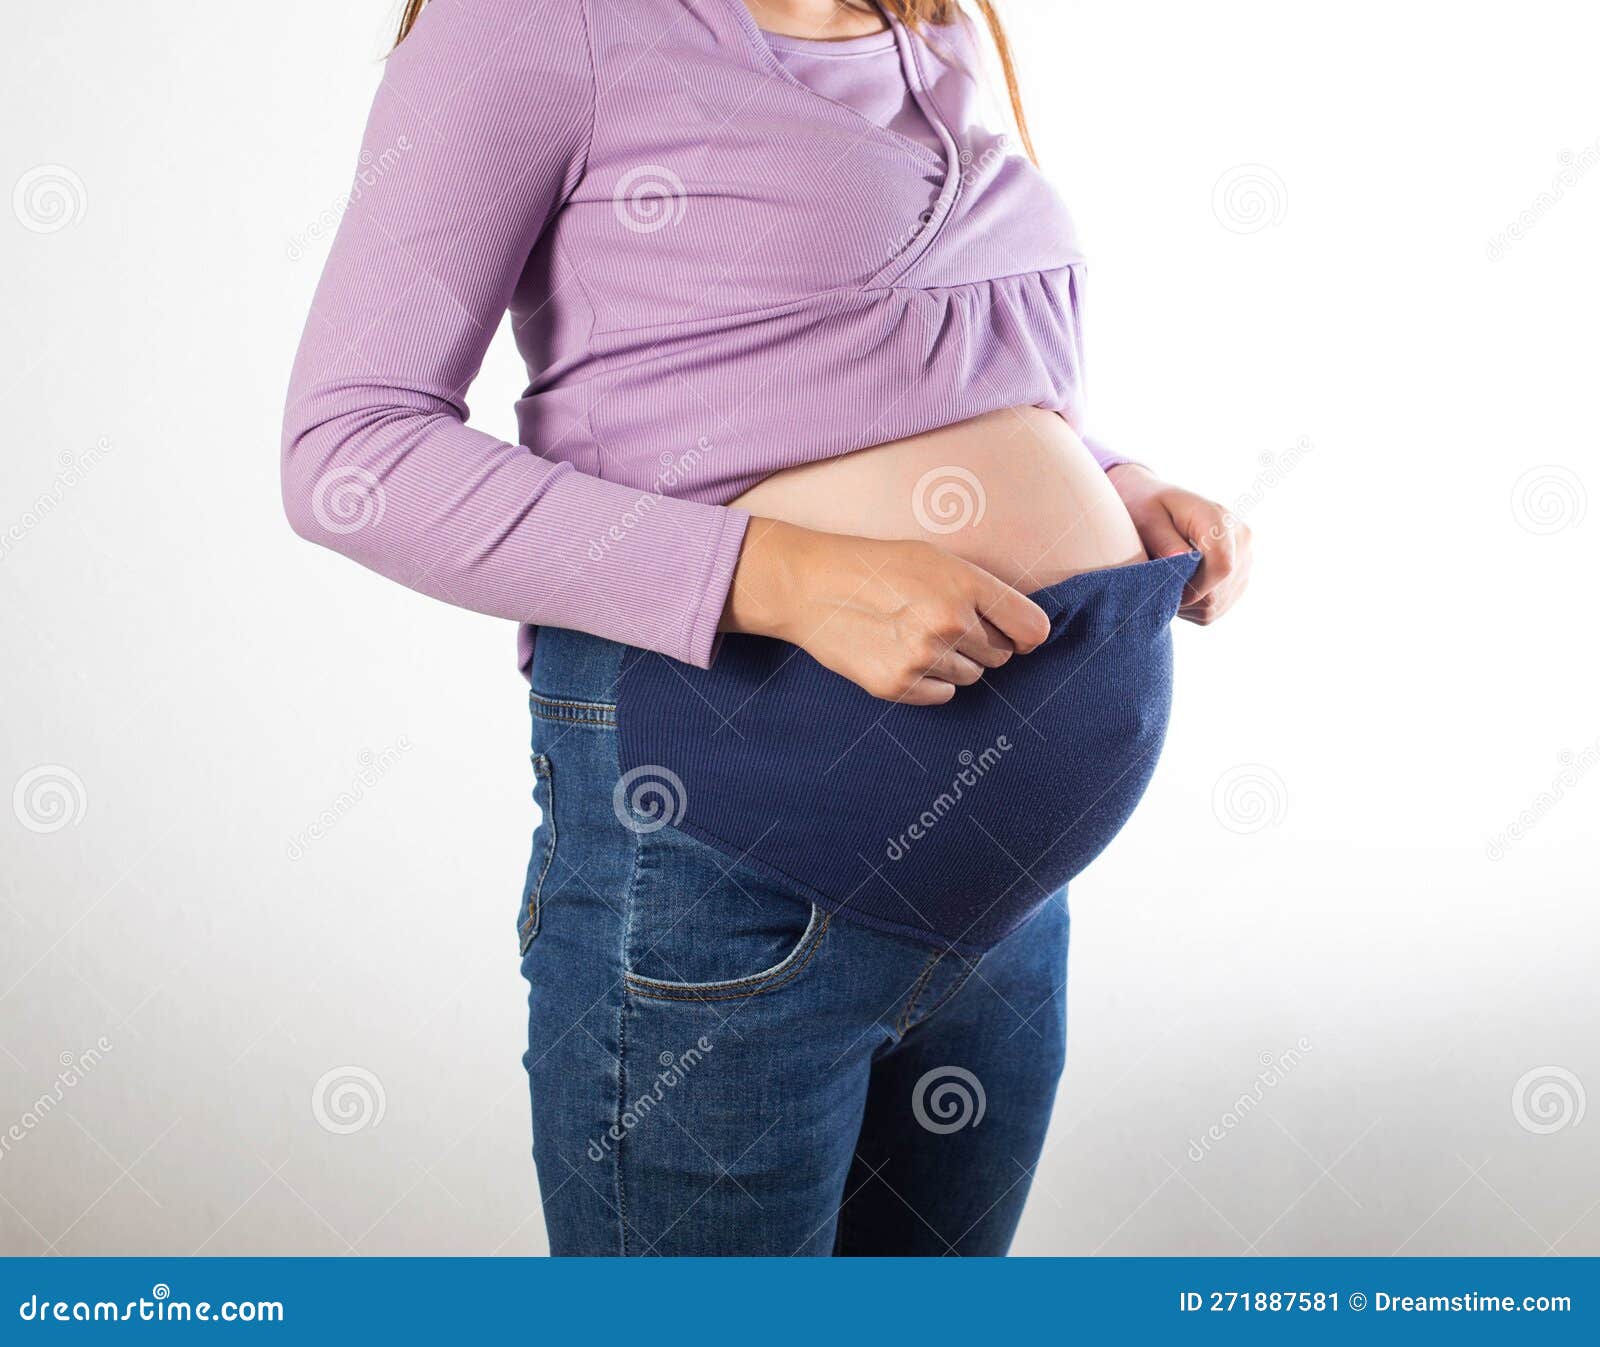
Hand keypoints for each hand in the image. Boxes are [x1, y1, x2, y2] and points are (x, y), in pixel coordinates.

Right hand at [720, 519, 1050, 704]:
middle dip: (981, 642)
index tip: (1016, 635)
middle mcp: (949, 622)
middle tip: (942, 623)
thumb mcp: (935, 559)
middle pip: (1001, 655)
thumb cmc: (876, 566)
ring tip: (915, 635)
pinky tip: (902, 654)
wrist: (809, 585)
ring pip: (972, 676)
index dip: (1025, 634)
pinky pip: (943, 693)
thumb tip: (1027, 633)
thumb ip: (982, 590)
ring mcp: (923, 657)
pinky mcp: (898, 685)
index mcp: (965, 584)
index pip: (1032, 629)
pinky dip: (931, 680)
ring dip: (954, 660)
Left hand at [1107, 464, 1252, 624]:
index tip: (1164, 588)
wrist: (1158, 505)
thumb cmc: (1147, 508)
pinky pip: (1216, 610)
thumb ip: (1164, 540)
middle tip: (1156, 584)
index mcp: (1219, 518)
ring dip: (1185, 605)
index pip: (1222, 565)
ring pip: (1216, 605)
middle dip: (1183, 597)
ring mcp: (1244, 560)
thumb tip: (1182, 559)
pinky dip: (1191, 607)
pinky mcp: (1239, 578)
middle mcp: (1241, 539)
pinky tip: (1177, 587)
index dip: (1192, 588)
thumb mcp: (1146, 519)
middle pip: (1217, 592)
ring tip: (1165, 583)